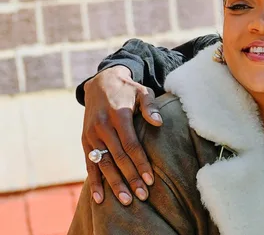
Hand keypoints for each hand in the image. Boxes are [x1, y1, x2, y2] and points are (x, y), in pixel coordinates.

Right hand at [81, 66, 161, 204]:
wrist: (101, 82)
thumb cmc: (128, 89)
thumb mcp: (142, 91)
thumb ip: (150, 106)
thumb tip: (159, 122)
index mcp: (118, 116)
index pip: (131, 145)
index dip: (140, 163)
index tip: (150, 180)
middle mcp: (102, 127)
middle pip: (118, 158)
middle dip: (130, 179)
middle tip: (142, 196)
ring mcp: (91, 135)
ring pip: (104, 164)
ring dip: (114, 184)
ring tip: (126, 200)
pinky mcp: (85, 140)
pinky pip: (89, 164)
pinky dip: (94, 181)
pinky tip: (100, 198)